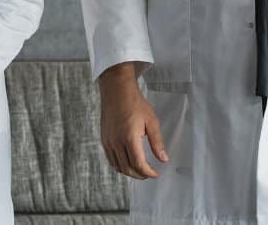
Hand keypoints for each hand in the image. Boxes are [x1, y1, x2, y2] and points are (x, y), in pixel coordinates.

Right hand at [98, 62, 167, 179]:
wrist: (117, 92)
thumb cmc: (135, 104)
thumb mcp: (152, 121)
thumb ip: (157, 142)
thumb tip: (163, 159)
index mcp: (129, 138)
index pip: (138, 164)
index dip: (148, 172)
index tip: (155, 173)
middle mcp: (116, 142)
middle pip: (127, 168)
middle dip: (139, 175)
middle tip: (149, 174)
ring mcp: (108, 142)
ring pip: (118, 166)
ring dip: (129, 172)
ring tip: (140, 170)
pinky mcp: (104, 140)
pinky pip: (111, 159)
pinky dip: (119, 166)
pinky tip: (127, 163)